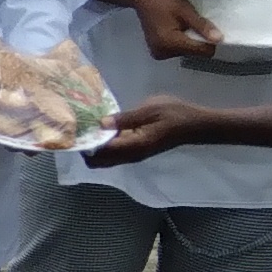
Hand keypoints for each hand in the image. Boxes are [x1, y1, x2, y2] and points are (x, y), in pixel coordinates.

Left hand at [89, 98, 210, 167]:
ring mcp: (134, 155)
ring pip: (106, 158)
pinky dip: (106, 144)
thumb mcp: (150, 110)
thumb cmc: (175, 114)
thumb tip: (101, 123)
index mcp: (133, 146)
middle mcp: (131, 156)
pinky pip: (115, 152)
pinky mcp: (137, 150)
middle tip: (80, 127)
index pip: (101, 152)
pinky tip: (104, 126)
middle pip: (99, 161)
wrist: (196, 124)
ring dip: (95, 147)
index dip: (85, 143)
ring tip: (88, 125)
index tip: (75, 129)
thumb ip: (124, 118)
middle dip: (86, 148)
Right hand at [101, 0, 221, 59]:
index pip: (202, 51)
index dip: (208, 39)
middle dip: (197, 38)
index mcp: (170, 43)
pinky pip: (178, 50)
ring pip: (187, 52)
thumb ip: (202, 26)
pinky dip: (181, 40)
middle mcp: (163, 53)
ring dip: (189, 39)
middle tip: (189, 21)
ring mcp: (158, 54)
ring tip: (180, 23)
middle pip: (194, 52)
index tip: (205, 25)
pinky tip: (174, 28)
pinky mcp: (157, 51)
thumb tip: (220, 40)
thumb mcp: (185, 10)